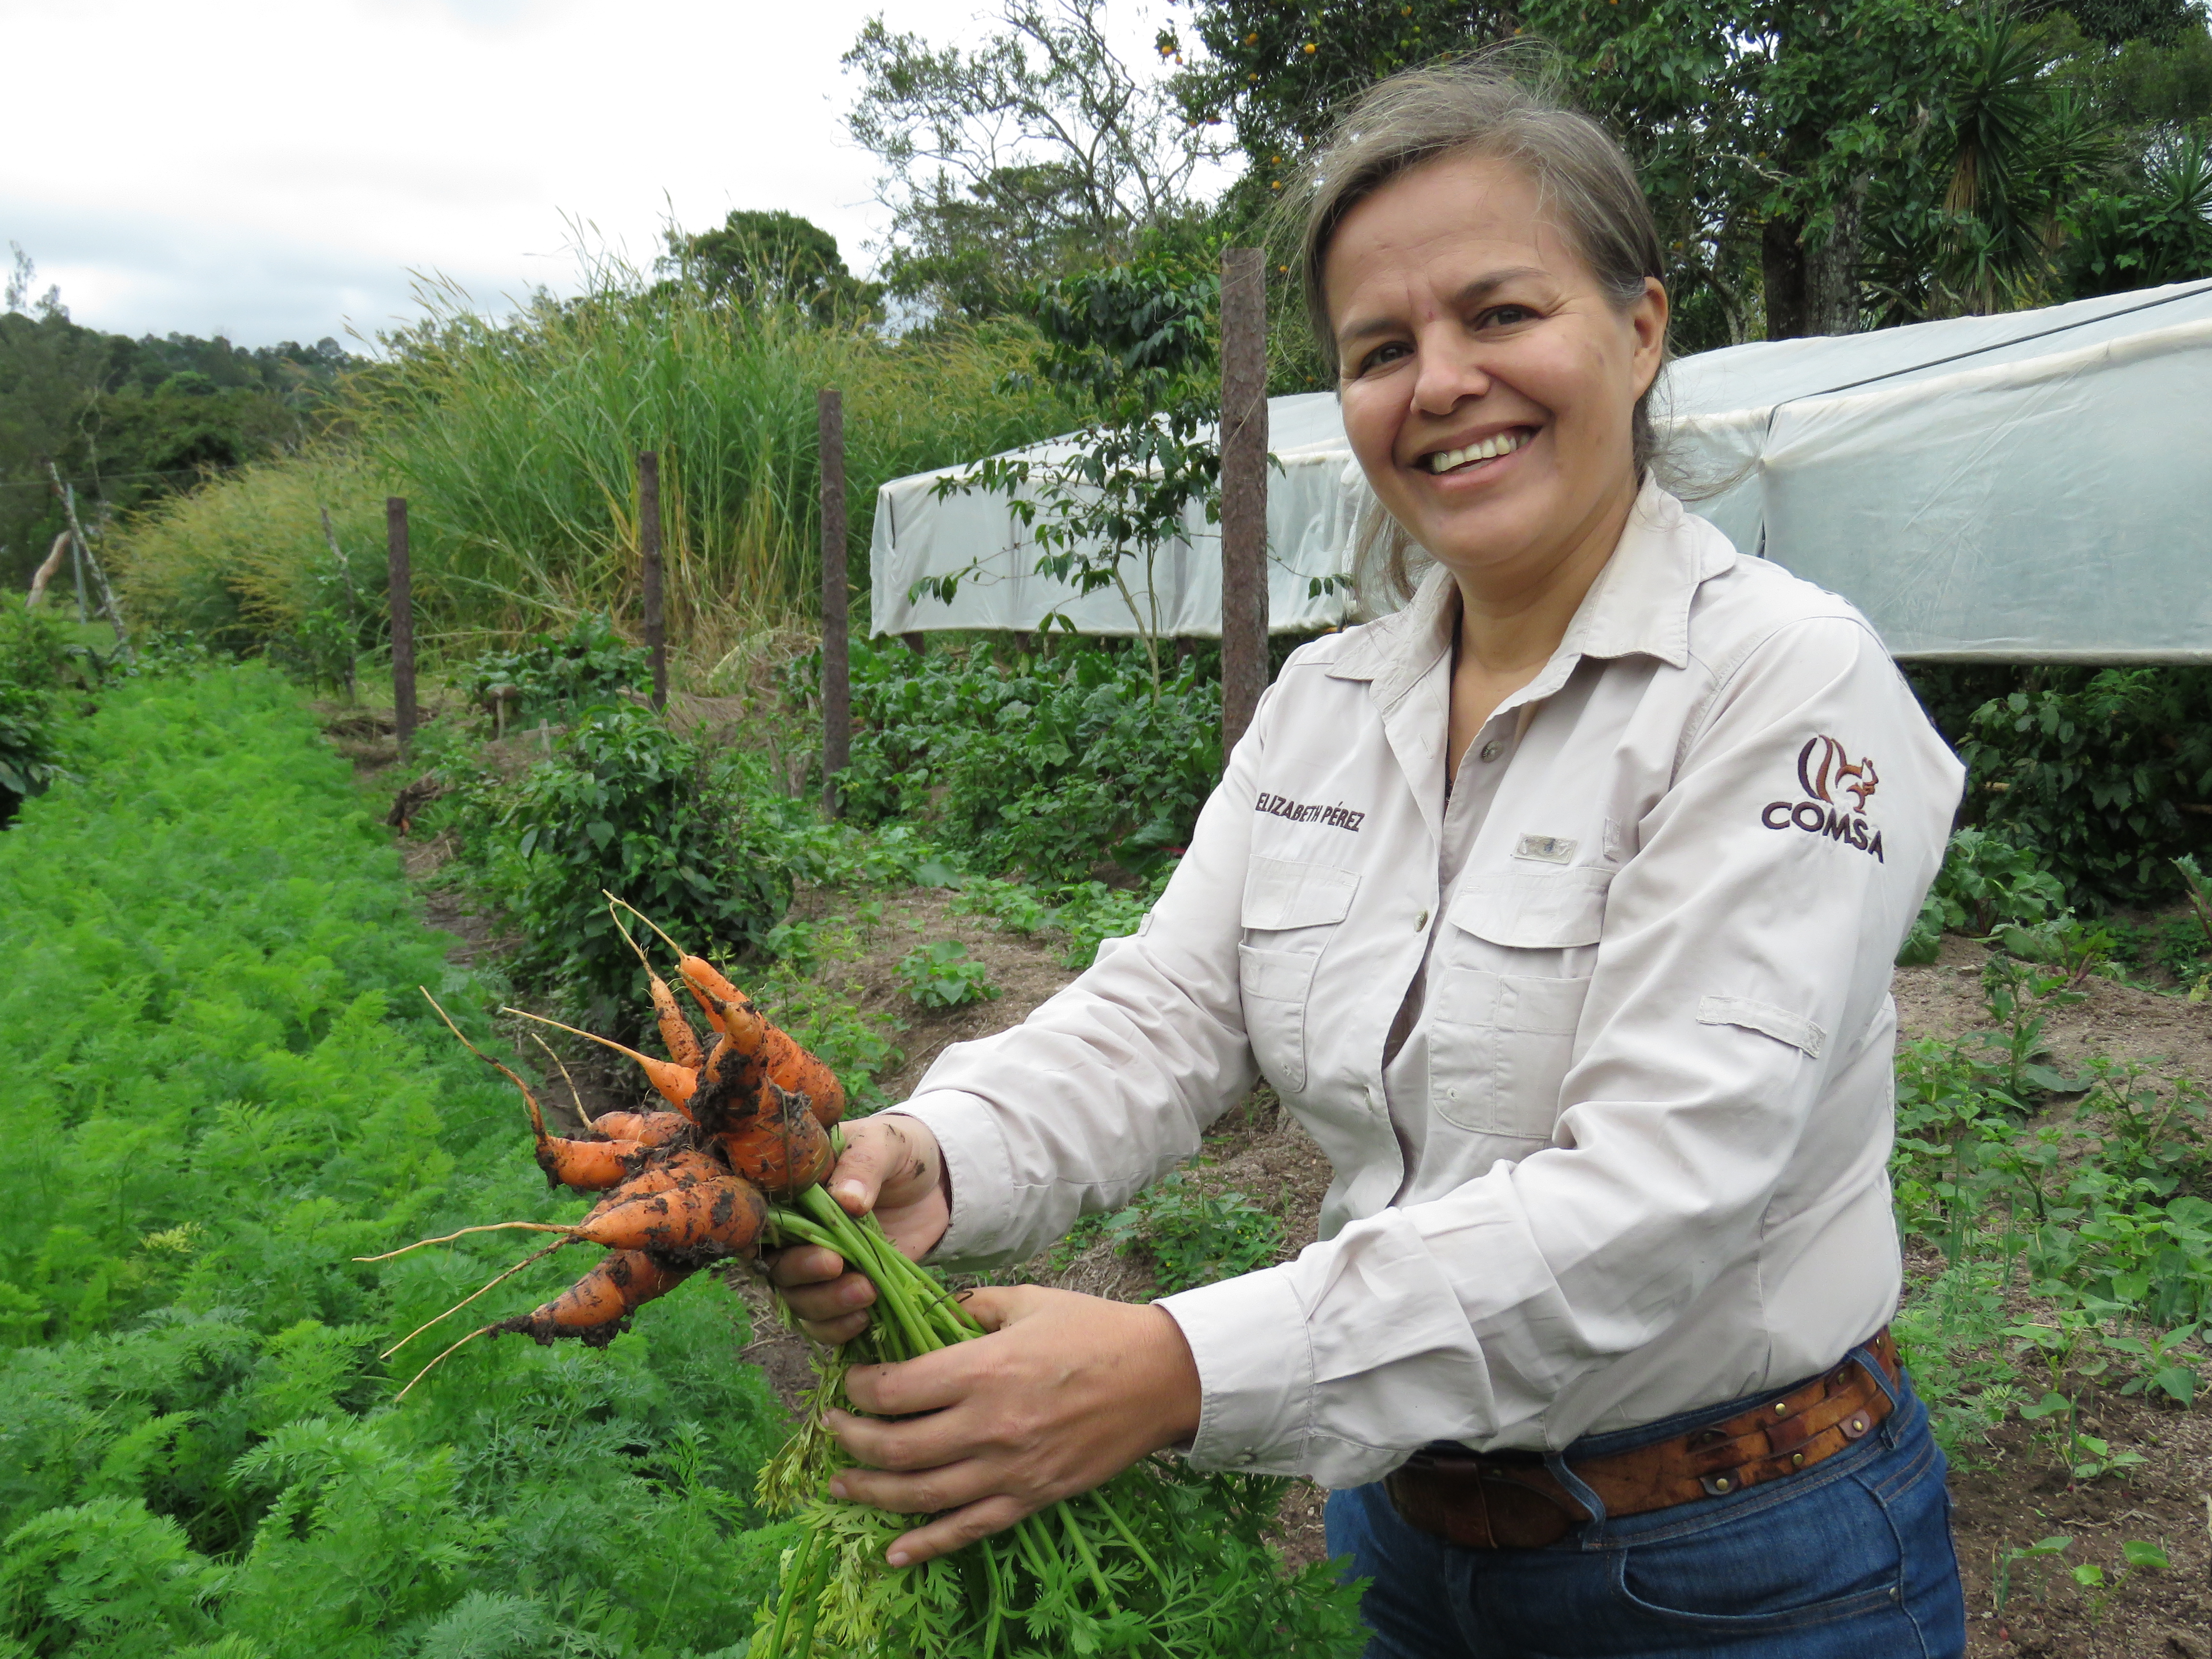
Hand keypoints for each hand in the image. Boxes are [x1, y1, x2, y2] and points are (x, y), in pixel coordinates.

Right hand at [767, 1113, 947, 1342]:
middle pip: (775, 1267)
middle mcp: (793, 1234)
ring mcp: (816, 1267)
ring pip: (796, 1300)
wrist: (937, 1184)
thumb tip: (846, 1201)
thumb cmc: (898, 1152)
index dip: (763, 1236)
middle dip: (802, 1272)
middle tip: (836, 1264)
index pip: (758, 1219)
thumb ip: (863, 1165)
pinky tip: (863, 1317)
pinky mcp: (841, 1292)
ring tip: (866, 1291)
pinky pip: (824, 1323)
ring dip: (825, 1304)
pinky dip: (838, 1328)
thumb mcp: (883, 1144)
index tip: (791, 1242)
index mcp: (789, 1191)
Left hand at [824, 1284, 1202, 1565]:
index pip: (895, 1389)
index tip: (850, 1382)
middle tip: (829, 1429)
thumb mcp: (1028, 1300)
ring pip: (920, 1495)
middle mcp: (989, 1426)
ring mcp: (1010, 1470)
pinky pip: (967, 1530)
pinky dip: (925, 1545)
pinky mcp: (1031, 1498)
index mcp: (984, 1369)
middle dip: (850, 1439)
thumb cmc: (1094, 1330)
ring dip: (870, 1492)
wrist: (1160, 1377)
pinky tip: (891, 1552)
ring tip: (840, 1483)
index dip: (859, 1388)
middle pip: (896, 1447)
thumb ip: (971, 1306)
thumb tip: (927, 1312)